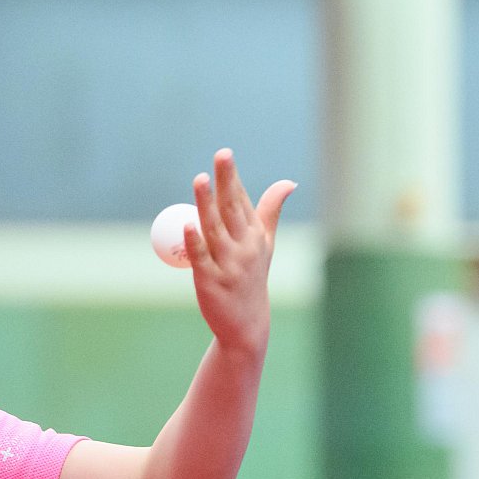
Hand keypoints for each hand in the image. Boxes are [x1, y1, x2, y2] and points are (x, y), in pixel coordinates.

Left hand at [183, 150, 294, 353]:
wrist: (247, 324)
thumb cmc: (253, 279)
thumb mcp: (266, 244)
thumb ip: (270, 211)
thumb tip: (289, 182)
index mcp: (255, 236)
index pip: (242, 201)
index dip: (232, 177)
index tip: (224, 153)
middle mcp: (245, 248)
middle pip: (232, 209)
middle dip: (226, 181)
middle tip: (221, 155)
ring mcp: (228, 265)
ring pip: (215, 229)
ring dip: (207, 204)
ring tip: (200, 180)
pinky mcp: (210, 281)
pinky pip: (202, 258)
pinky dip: (195, 242)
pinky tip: (188, 225)